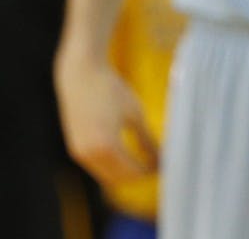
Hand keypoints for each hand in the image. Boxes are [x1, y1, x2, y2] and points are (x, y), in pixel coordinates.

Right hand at [55, 52, 158, 185]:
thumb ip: (147, 139)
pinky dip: (113, 166)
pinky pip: (97, 166)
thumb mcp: (134, 113)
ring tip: (147, 161)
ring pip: (107, 175)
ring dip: (125, 173)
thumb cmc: (110, 89)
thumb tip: (161, 157)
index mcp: (107, 145)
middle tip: (158, 165)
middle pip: (119, 179)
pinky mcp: (75, 149)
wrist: (81, 74)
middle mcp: (90, 154)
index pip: (132, 171)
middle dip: (138, 175)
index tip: (166, 165)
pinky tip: (128, 155)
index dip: (150, 171)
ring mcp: (80, 153)